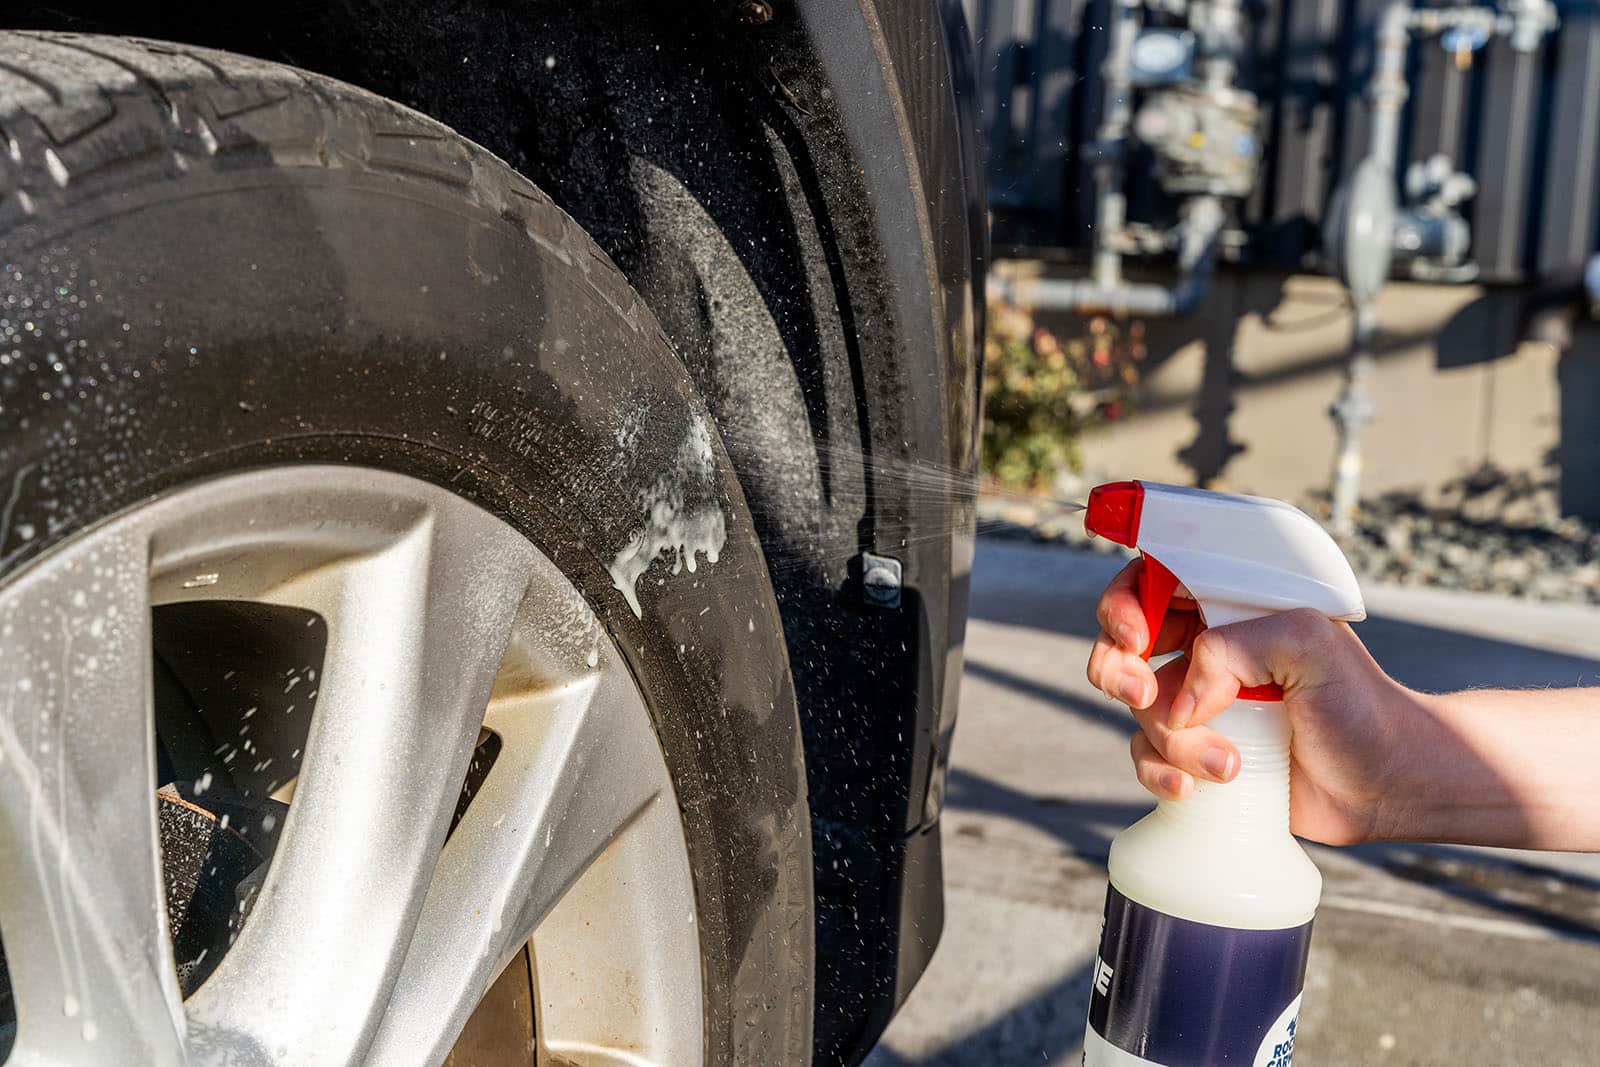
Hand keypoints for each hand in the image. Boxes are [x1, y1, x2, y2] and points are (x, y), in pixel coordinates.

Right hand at [1087, 557, 1411, 844]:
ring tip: (1229, 763)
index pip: (1150, 584)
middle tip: (1145, 694)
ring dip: (1171, 739)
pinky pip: (1146, 759)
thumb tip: (1184, 699)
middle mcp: (1204, 654)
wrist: (1388, 783)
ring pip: (1135, 712)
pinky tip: (1199, 787)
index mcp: (1227, 610)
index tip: (1134, 636)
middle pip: (1119, 647)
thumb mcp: (1309, 642)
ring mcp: (1197, 707)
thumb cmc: (1362, 704)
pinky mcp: (1195, 756)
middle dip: (1118, 670)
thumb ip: (1233, 647)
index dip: (1124, 605)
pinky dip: (1160, 774)